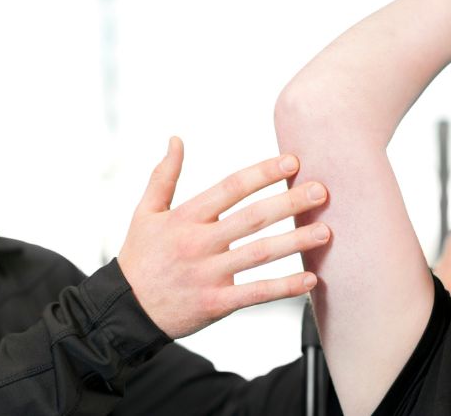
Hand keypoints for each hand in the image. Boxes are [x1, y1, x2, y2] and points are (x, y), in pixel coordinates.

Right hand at [118, 137, 331, 338]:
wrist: (124, 310)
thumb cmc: (139, 258)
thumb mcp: (144, 213)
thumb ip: (163, 176)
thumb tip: (175, 140)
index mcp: (186, 218)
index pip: (231, 188)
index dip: (263, 173)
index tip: (293, 161)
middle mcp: (200, 243)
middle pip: (252, 218)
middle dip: (289, 202)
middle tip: (321, 191)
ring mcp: (209, 274)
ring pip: (259, 254)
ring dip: (295, 242)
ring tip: (326, 232)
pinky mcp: (216, 303)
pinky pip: (256, 293)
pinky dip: (285, 288)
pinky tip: (310, 280)